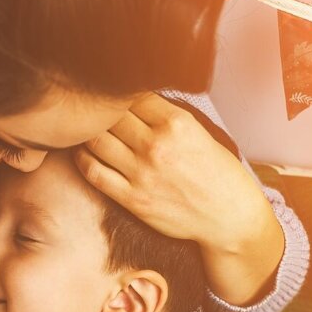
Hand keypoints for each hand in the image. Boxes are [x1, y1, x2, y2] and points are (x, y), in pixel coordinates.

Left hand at [75, 94, 284, 304]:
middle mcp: (157, 145)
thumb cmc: (218, 174)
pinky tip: (83, 153)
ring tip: (83, 130)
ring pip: (96, 140)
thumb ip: (166, 117)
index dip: (119, 94)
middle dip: (99, 111)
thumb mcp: (199, 133)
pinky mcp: (133, 199)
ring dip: (86, 133)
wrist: (229, 217)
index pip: (131, 95)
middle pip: (110, 115)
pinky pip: (94, 173)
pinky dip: (82, 159)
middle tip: (91, 111)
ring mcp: (142, 173)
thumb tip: (134, 100)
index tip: (112, 96)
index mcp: (177, 123)